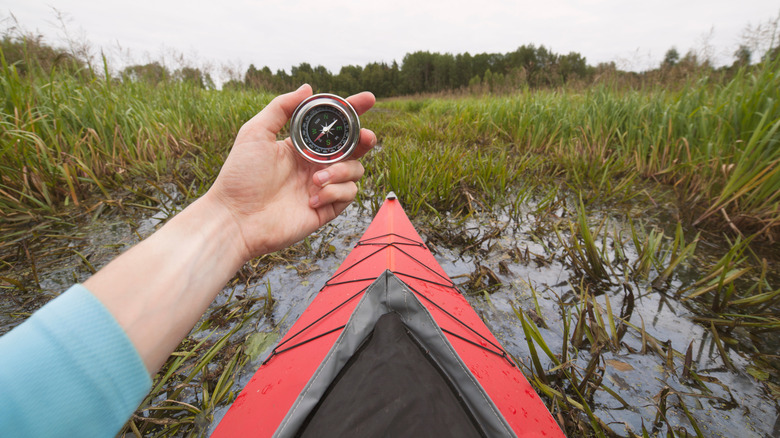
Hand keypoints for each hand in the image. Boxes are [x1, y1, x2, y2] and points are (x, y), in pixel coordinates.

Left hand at [205, 84, 376, 258]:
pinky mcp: (326, 209)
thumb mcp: (256, 133)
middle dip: (365, 138)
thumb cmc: (240, 176)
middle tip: (366, 137)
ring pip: (355, 171)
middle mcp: (314, 166)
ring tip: (316, 180)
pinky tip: (311, 199)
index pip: (332, 126)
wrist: (236, 218)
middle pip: (353, 148)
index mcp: (301, 147)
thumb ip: (281, 107)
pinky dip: (334, 192)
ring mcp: (322, 187)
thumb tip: (307, 87)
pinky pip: (348, 194)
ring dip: (342, 171)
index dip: (352, 111)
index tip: (368, 99)